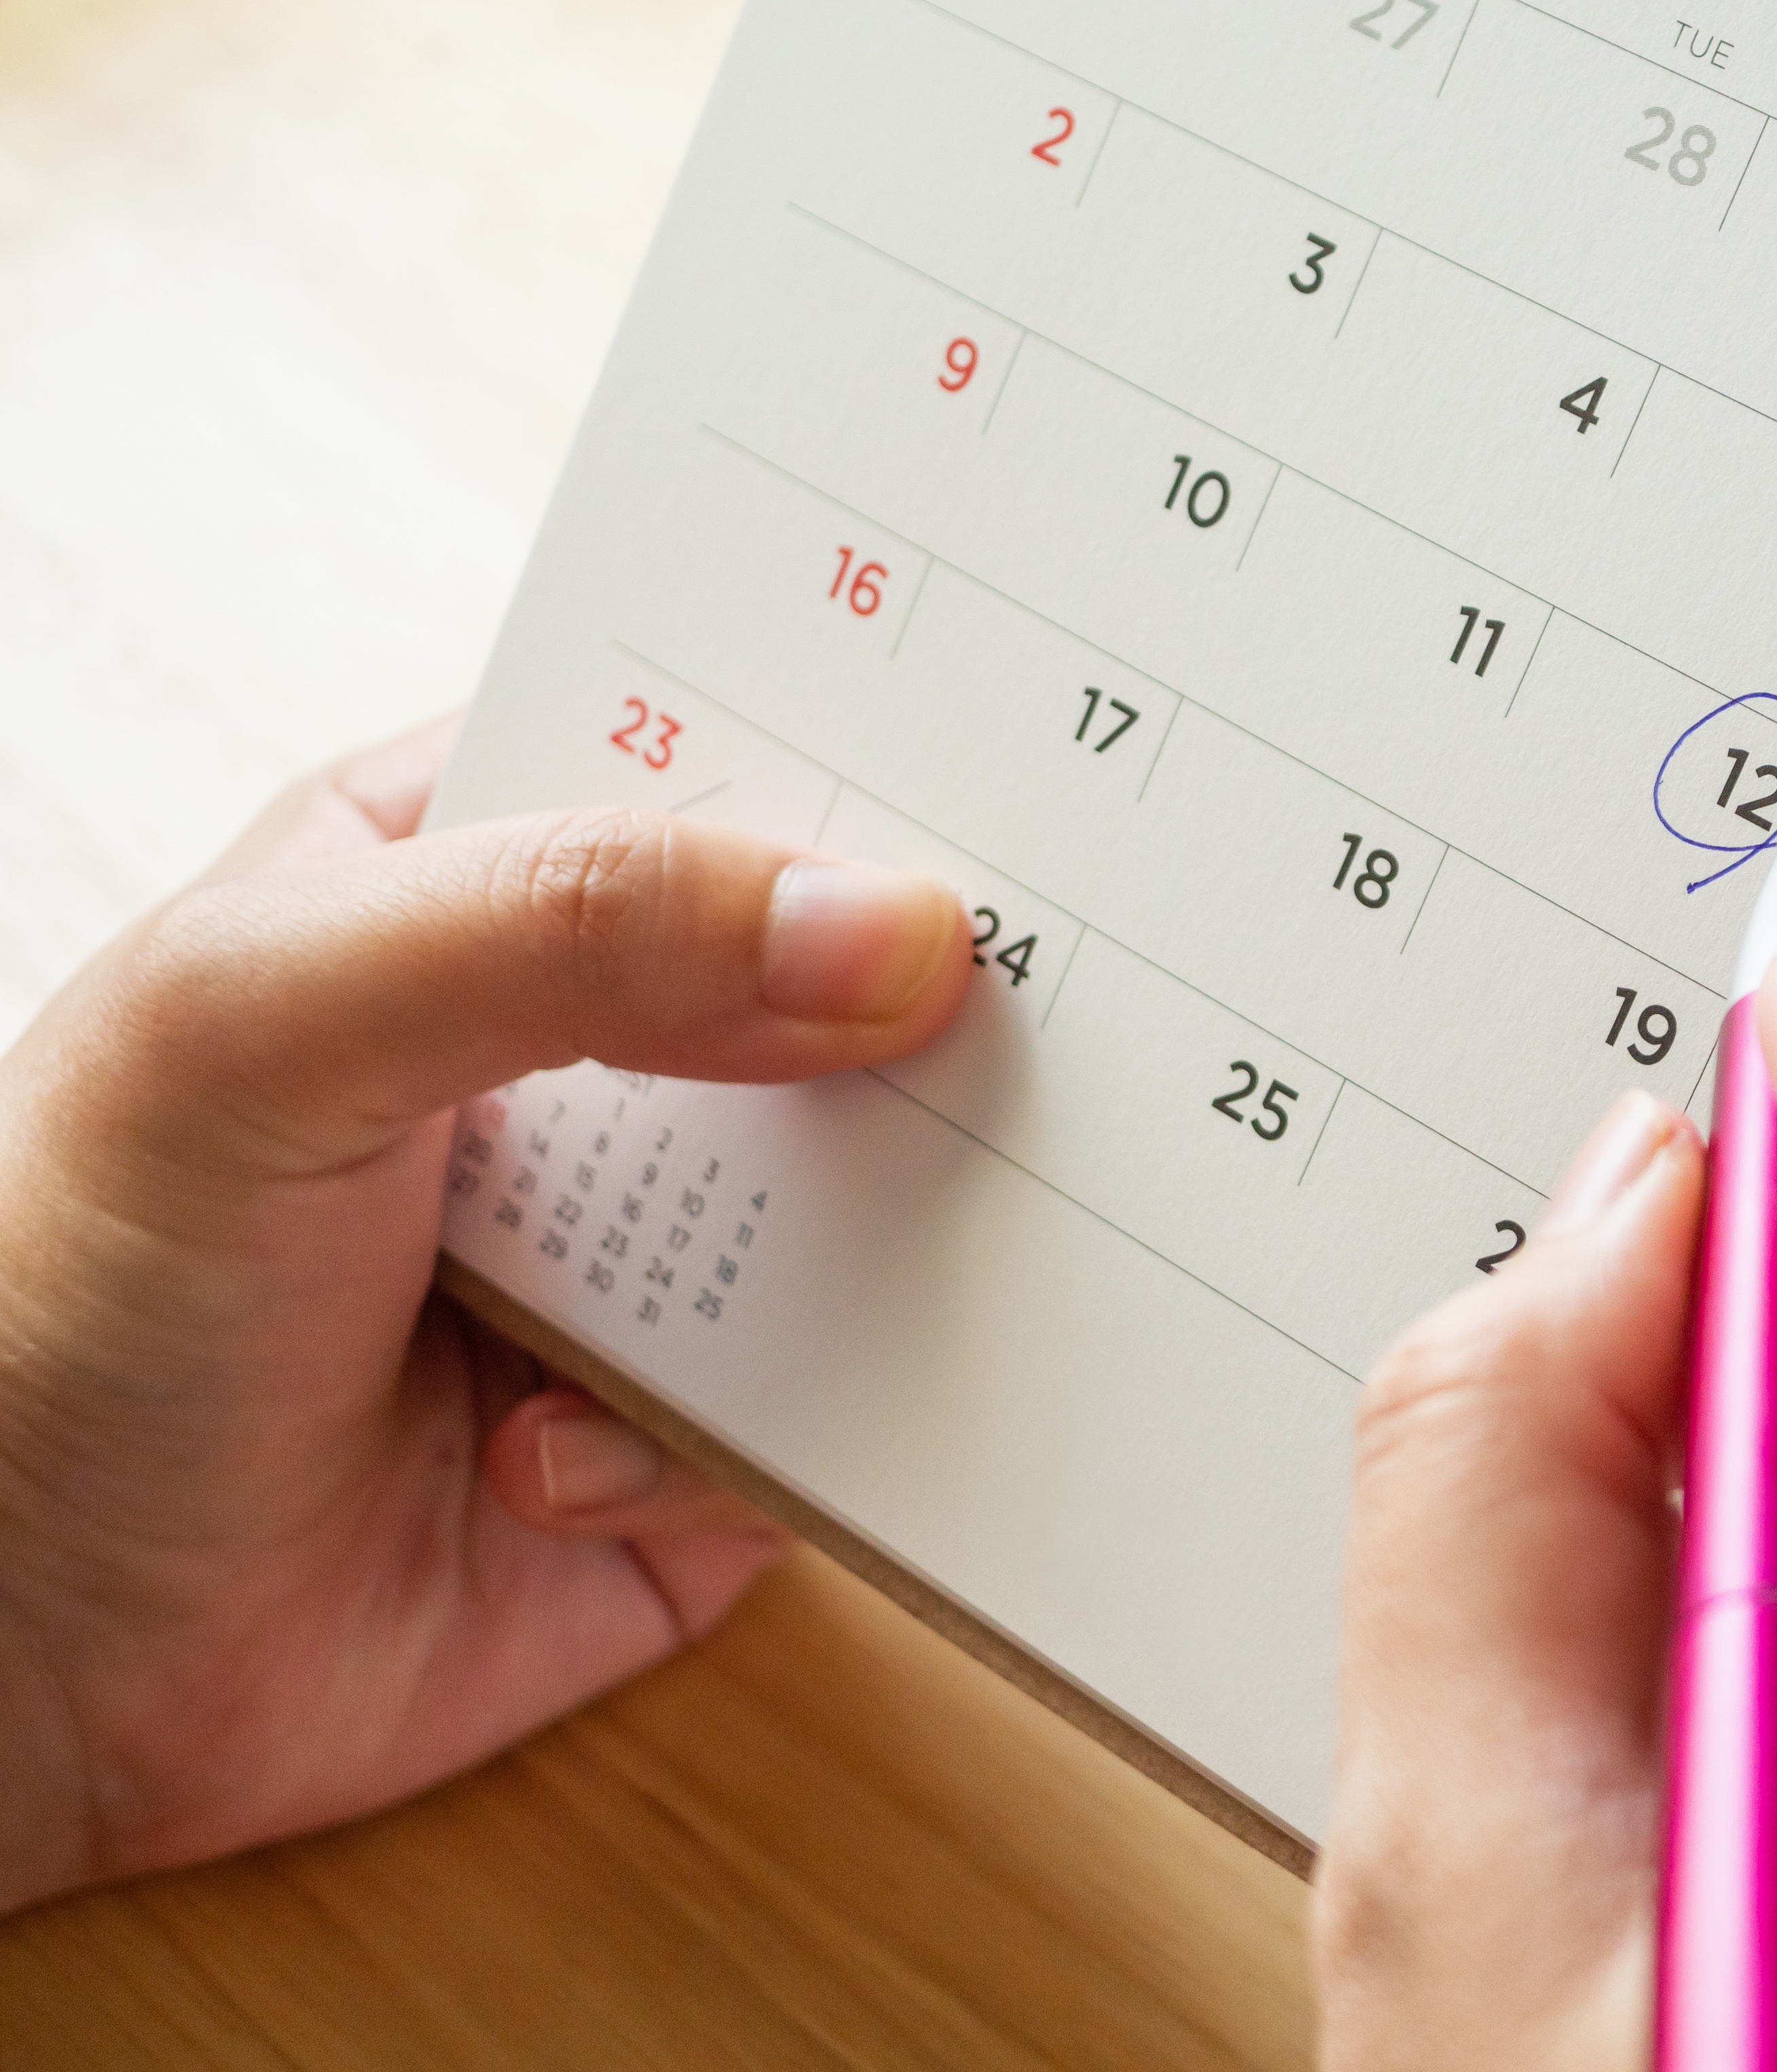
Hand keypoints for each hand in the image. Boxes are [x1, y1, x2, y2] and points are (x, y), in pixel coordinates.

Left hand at [0, 720, 969, 1912]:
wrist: (3, 1664)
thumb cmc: (53, 1288)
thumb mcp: (269, 1023)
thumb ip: (566, 928)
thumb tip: (892, 930)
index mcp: (478, 884)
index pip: (719, 768)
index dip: (870, 763)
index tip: (1025, 775)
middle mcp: (591, 1065)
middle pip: (851, 988)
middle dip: (934, 1015)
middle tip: (1015, 1022)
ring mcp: (657, 1260)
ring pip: (889, 1206)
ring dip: (868, 1247)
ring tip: (754, 1286)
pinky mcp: (704, 1446)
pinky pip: (847, 1420)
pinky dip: (741, 1446)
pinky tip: (557, 1464)